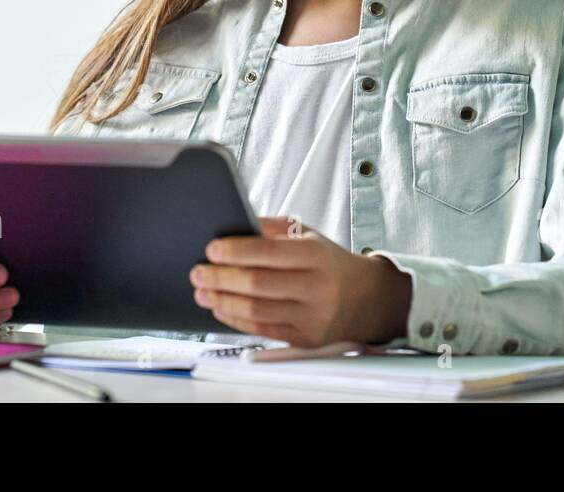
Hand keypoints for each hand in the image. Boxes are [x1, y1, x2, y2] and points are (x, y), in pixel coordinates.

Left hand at [189, 216, 411, 346]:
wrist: (365, 298)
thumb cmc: (328, 263)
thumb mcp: (308, 235)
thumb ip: (271, 229)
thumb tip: (233, 224)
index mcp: (317, 256)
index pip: (269, 253)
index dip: (236, 251)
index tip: (211, 249)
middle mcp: (317, 287)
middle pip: (258, 284)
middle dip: (221, 278)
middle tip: (198, 272)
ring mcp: (312, 316)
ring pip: (257, 311)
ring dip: (222, 302)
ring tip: (202, 292)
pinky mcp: (305, 338)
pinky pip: (262, 330)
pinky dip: (236, 319)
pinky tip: (221, 308)